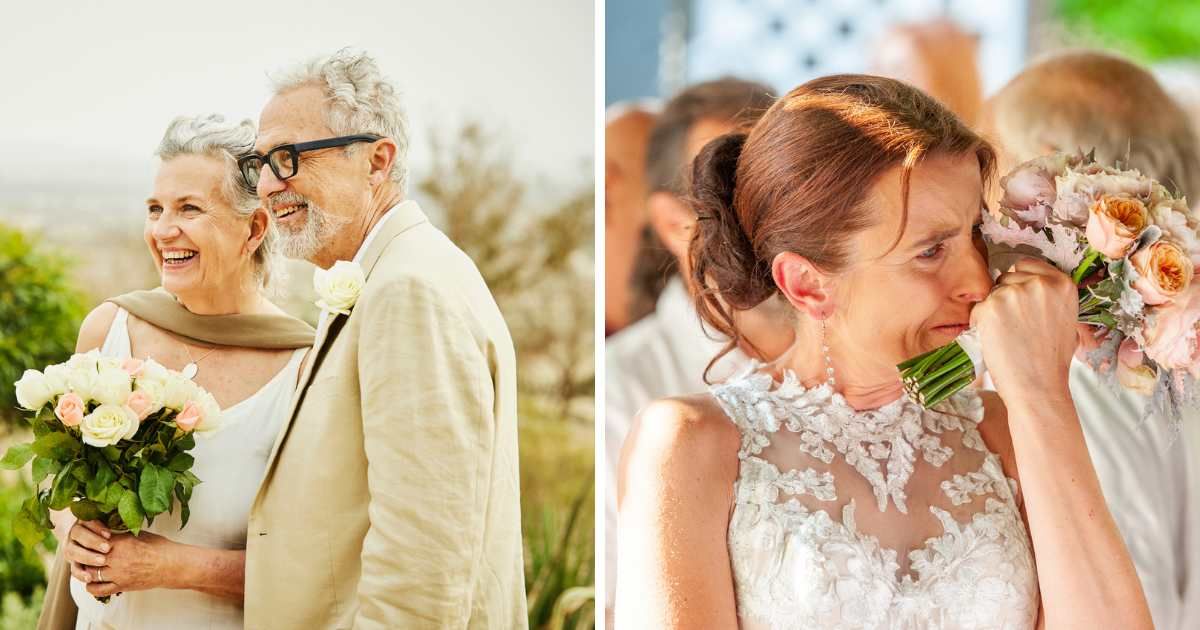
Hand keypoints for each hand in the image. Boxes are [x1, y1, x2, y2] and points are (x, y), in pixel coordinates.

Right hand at [67, 520, 110, 586]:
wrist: (99, 544)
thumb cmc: (113, 532)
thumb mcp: (114, 525)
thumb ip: (116, 522)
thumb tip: (128, 520)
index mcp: (84, 520)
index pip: (87, 521)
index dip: (97, 527)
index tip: (109, 534)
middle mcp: (74, 534)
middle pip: (78, 534)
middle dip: (93, 541)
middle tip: (107, 548)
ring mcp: (72, 548)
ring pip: (73, 551)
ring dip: (87, 556)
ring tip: (102, 561)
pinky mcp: (74, 563)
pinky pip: (74, 569)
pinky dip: (80, 573)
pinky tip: (89, 578)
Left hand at [68, 520, 178, 597]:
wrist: (171, 564)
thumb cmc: (159, 547)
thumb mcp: (139, 534)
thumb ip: (121, 535)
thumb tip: (109, 532)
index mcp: (119, 542)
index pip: (93, 540)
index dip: (88, 540)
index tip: (87, 540)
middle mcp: (115, 558)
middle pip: (88, 558)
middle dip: (84, 556)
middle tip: (83, 554)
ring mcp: (117, 574)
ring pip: (90, 574)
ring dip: (86, 571)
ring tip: (86, 568)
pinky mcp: (121, 586)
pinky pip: (99, 590)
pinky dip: (91, 587)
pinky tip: (92, 582)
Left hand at [970, 258, 1077, 401]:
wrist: (1039, 387)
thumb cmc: (1051, 359)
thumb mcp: (1067, 318)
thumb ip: (1050, 296)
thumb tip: (1028, 282)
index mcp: (1062, 283)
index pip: (1027, 265)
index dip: (1019, 282)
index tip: (1021, 301)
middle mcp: (1039, 283)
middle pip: (1006, 277)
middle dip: (1006, 297)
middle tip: (1016, 326)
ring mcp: (1013, 293)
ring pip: (991, 293)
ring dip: (993, 310)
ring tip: (1008, 334)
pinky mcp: (991, 307)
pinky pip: (977, 309)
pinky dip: (980, 323)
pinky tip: (996, 340)